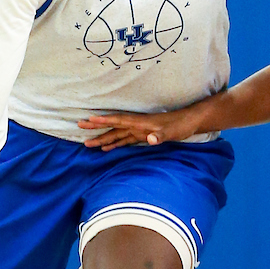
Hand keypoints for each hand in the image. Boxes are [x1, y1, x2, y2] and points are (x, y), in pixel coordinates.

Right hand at [78, 104, 203, 150]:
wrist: (190, 122)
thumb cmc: (181, 125)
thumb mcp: (171, 132)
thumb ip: (159, 136)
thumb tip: (149, 139)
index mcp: (140, 122)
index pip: (118, 120)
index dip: (104, 120)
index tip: (89, 119)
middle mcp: (136, 125)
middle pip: (112, 126)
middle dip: (96, 127)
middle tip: (79, 126)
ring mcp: (138, 130)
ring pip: (116, 134)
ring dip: (103, 138)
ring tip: (88, 143)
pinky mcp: (142, 136)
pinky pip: (124, 140)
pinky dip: (114, 144)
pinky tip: (107, 149)